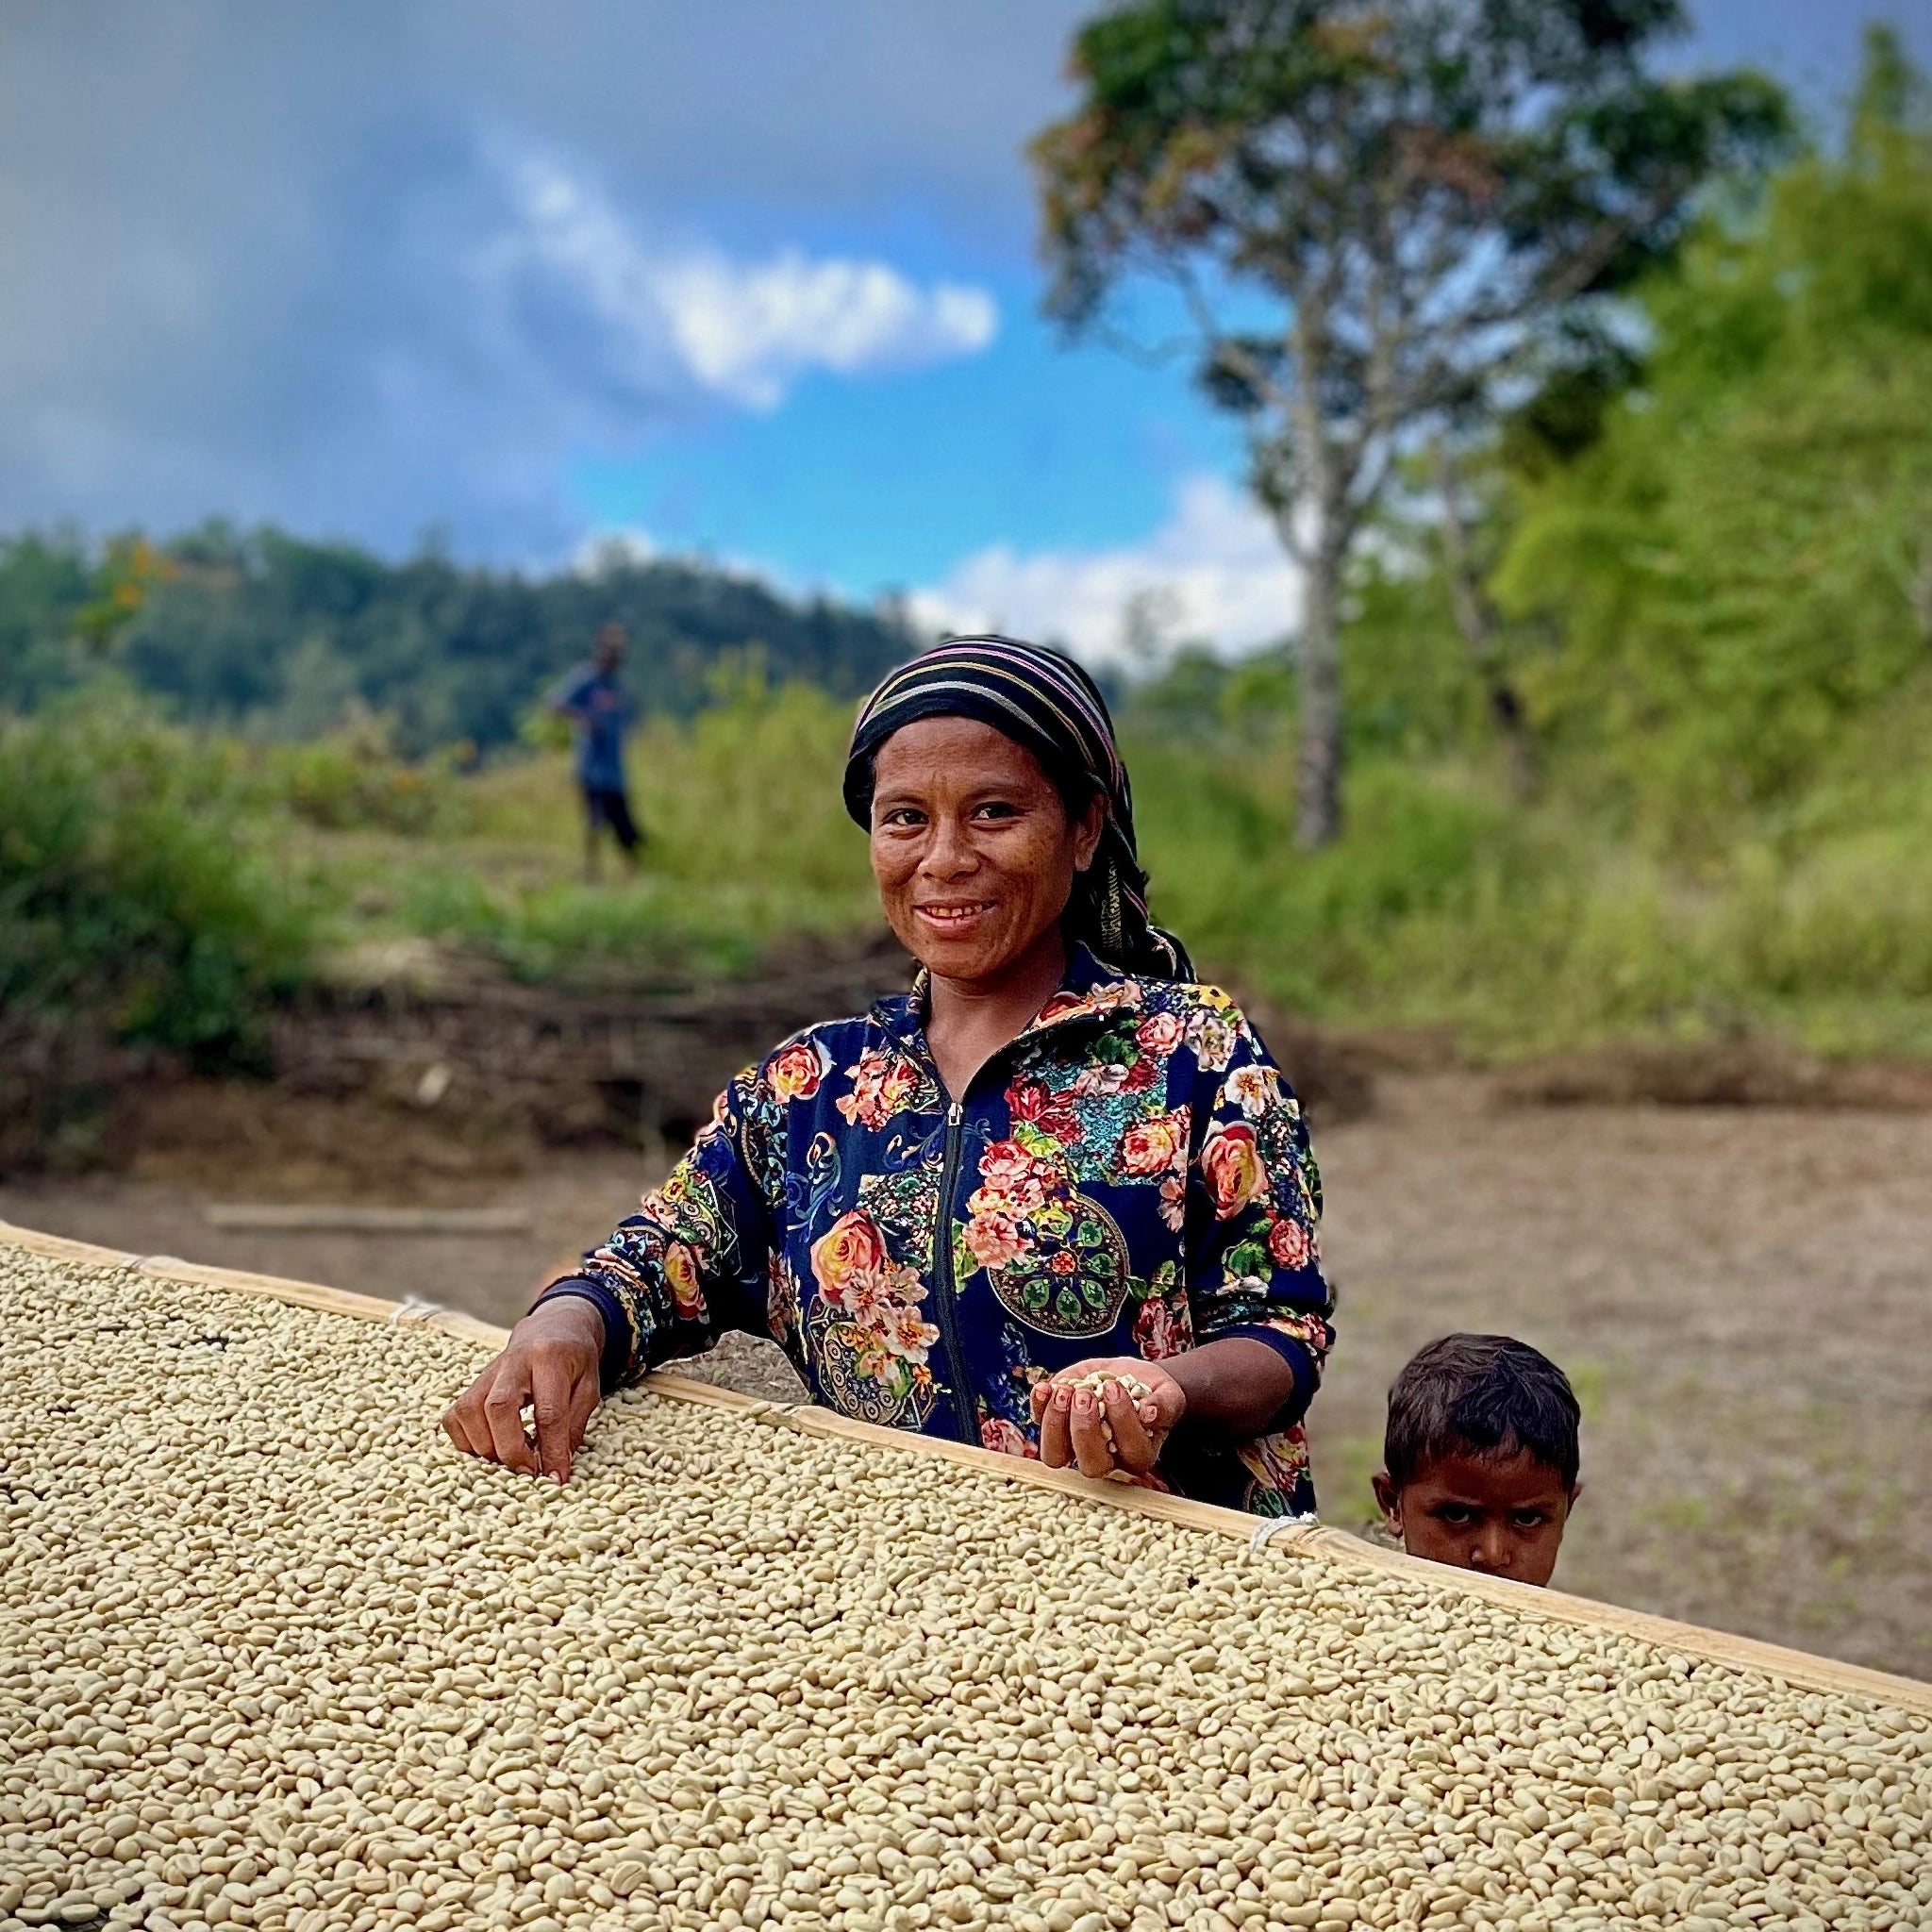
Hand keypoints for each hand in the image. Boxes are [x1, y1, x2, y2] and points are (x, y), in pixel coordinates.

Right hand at [442, 1297, 604, 1484]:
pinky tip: (490, 1448)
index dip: (551, 1450)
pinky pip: (454, 1416)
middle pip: (498, 1407)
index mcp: (551, 1358)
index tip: (555, 1479)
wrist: (553, 1328)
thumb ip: (574, 1426)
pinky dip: (466, 1442)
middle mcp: (514, 1361)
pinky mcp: (472, 1383)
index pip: (548, 1411)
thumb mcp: (589, 1387)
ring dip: (486, 1447)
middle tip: (527, 1472)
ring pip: (469, 1412)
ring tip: (509, 1460)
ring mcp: (488, 1371)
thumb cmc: (575, 1361)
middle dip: (511, 1449)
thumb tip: (556, 1470)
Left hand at [1030, 1357, 1186, 1481]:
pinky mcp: (1055, 1427)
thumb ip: (1165, 1404)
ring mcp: (1076, 1446)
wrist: (1128, 1378)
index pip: (1131, 1453)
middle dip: (1085, 1428)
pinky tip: (1045, 1387)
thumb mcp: (1167, 1392)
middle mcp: (1106, 1459)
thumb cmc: (1150, 1392)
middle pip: (1091, 1465)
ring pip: (1056, 1456)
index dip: (1122, 1422)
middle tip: (1086, 1395)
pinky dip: (1038, 1406)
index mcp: (1137, 1455)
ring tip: (1065, 1391)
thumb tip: (1150, 1413)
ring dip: (1055, 1424)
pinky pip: (1038, 1425)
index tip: (1115, 1387)